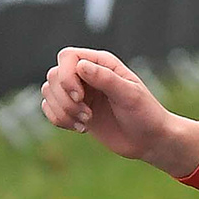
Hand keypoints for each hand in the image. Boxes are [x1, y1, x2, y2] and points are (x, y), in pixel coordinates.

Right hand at [39, 47, 198, 174]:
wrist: (150, 140)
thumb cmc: (145, 114)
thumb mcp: (130, 95)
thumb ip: (106, 79)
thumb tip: (81, 66)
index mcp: (101, 64)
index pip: (67, 57)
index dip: (66, 76)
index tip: (80, 96)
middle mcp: (87, 74)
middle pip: (54, 76)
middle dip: (65, 99)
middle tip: (88, 116)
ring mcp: (79, 93)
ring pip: (48, 92)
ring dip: (62, 111)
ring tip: (86, 123)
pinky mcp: (75, 110)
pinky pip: (49, 109)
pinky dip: (59, 120)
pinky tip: (81, 129)